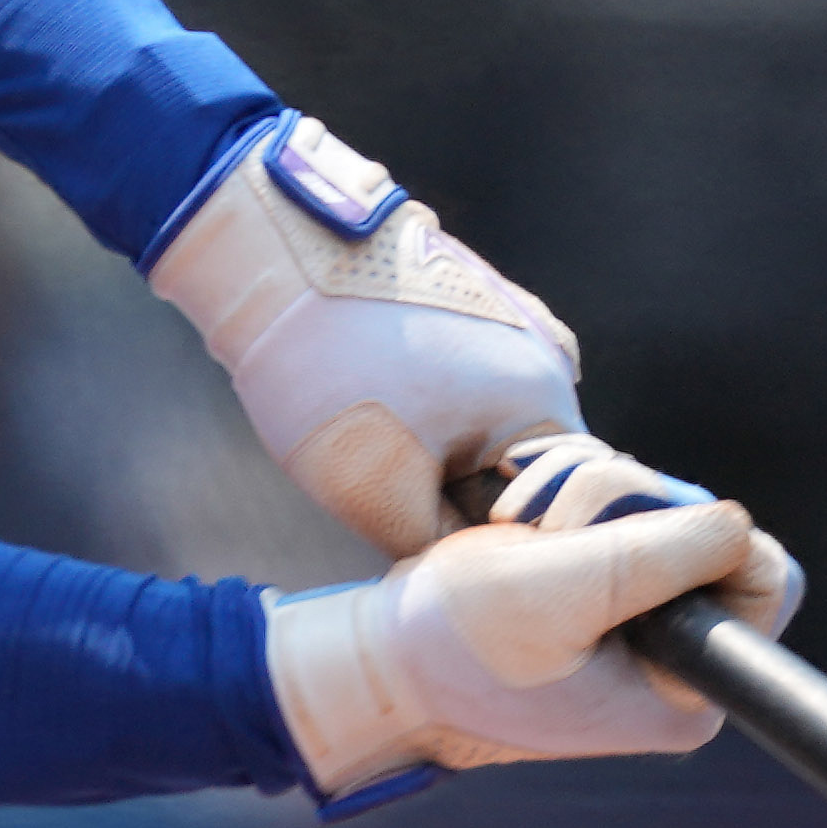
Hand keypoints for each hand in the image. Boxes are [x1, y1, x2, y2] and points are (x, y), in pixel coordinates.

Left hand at [144, 118, 581, 554]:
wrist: (273, 249)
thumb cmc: (326, 370)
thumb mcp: (376, 492)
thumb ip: (437, 549)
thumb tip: (462, 578)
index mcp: (549, 402)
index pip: (551, 515)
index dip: (492, 550)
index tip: (437, 560)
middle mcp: (553, 356)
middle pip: (521, 471)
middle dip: (464, 500)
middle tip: (395, 508)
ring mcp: (516, 318)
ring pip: (487, 428)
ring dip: (442, 455)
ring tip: (376, 446)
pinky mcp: (473, 298)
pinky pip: (466, 383)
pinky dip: (428, 408)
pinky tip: (374, 400)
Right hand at [263, 439, 796, 800]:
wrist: (383, 659)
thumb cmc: (454, 642)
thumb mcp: (556, 592)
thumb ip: (652, 558)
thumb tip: (735, 524)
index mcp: (681, 692)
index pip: (763, 578)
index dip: (701, 529)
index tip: (615, 531)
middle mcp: (676, 663)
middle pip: (710, 530)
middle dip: (627, 502)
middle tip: (549, 528)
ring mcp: (643, 626)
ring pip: (661, 507)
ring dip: (588, 493)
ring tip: (520, 530)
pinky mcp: (608, 592)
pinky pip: (622, 508)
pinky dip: (572, 496)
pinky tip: (521, 522)